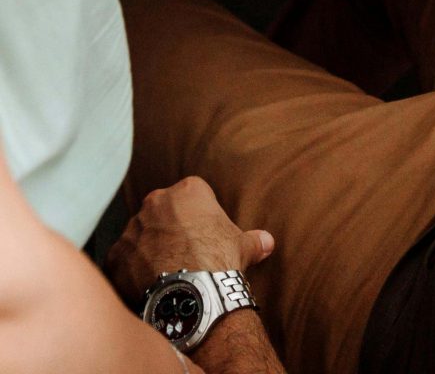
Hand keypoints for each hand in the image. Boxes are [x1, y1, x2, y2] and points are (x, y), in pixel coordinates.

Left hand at [105, 177, 273, 302]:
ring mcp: (132, 229)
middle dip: (167, 228)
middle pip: (161, 211)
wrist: (190, 294)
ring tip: (162, 273)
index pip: (191, 195)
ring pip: (138, 235)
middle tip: (181, 252)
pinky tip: (144, 286)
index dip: (197, 215)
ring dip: (146, 249)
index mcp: (189, 191)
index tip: (202, 234)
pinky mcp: (115, 257)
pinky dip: (129, 271)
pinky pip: (121, 261)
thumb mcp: (244, 246)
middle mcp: (156, 203)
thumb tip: (268, 242)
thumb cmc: (219, 261)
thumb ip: (253, 239)